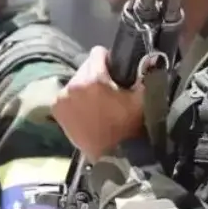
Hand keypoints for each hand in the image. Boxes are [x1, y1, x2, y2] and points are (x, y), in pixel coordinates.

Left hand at [51, 46, 144, 161]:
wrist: (113, 156)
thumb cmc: (129, 126)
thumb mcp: (141, 98)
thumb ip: (145, 73)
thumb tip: (151, 57)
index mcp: (93, 79)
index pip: (98, 52)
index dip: (109, 60)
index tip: (115, 71)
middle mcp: (73, 85)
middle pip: (86, 66)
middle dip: (96, 74)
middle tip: (108, 90)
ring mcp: (62, 98)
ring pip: (76, 81)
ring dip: (85, 87)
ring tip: (97, 102)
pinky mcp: (56, 110)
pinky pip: (67, 95)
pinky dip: (75, 99)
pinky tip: (86, 110)